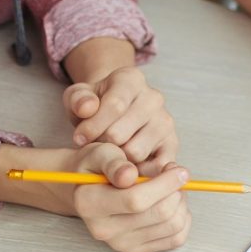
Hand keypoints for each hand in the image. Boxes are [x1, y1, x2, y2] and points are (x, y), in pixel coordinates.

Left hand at [63, 67, 177, 174]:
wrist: (116, 112)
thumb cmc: (96, 105)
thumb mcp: (79, 97)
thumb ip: (78, 99)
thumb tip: (87, 108)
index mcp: (131, 80)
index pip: (114, 106)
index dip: (93, 126)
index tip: (79, 138)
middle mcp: (154, 98)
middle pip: (120, 133)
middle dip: (102, 144)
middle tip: (95, 144)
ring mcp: (165, 121)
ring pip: (135, 152)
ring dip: (117, 158)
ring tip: (111, 151)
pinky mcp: (172, 144)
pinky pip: (156, 166)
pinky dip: (139, 171)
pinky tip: (126, 165)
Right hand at [69, 143, 192, 251]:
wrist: (89, 189)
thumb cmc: (98, 167)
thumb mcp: (100, 153)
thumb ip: (114, 162)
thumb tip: (129, 175)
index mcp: (89, 203)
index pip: (136, 200)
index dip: (165, 184)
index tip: (179, 169)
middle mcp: (103, 229)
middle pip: (160, 214)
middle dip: (176, 191)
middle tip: (176, 175)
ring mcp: (121, 243)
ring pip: (173, 226)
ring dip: (181, 203)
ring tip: (173, 188)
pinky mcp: (136, 250)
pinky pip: (176, 238)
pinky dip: (183, 218)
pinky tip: (172, 203)